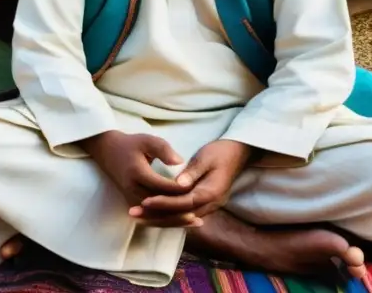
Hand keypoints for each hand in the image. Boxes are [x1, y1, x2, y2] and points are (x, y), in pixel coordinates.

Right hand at [81, 131, 195, 225]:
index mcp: (137, 173)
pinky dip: (167, 220)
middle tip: (198, 214)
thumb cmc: (130, 144)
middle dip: (179, 211)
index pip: (160, 185)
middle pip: (158, 206)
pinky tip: (182, 222)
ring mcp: (131, 198)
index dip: (178, 189)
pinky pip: (151, 215)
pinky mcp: (132, 202)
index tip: (195, 190)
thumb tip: (180, 162)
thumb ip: (163, 149)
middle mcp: (132, 189)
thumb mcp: (147, 140)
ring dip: (174, 220)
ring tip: (195, 222)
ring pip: (155, 215)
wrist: (108, 152)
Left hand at [132, 140, 251, 224]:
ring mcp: (209, 206)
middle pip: (180, 216)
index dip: (163, 203)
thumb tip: (179, 183)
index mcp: (211, 192)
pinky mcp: (204, 204)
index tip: (145, 201)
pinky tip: (152, 215)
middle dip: (156, 215)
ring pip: (180, 218)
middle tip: (133, 213)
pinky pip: (183, 214)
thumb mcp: (206, 157)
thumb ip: (192, 171)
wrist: (238, 154)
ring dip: (159, 218)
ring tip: (138, 216)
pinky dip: (168, 215)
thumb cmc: (221, 152)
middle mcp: (210, 204)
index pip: (183, 203)